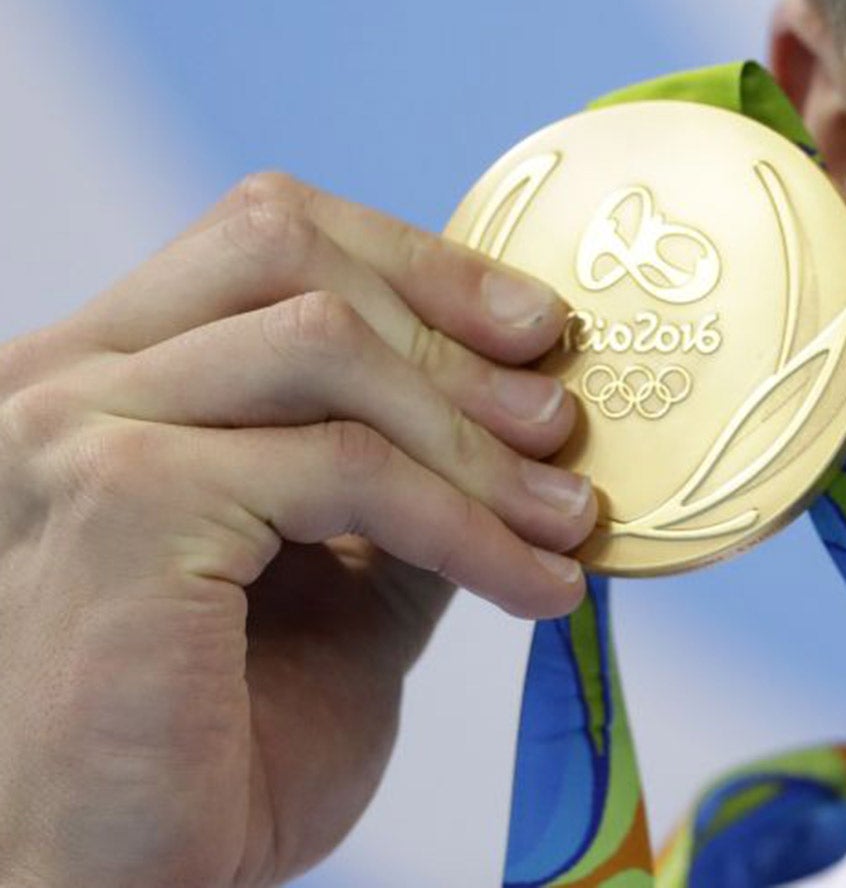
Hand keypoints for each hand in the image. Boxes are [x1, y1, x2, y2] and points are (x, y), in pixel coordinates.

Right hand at [0, 173, 595, 887]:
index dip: (418, 260)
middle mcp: (69, 378)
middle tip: (562, 418)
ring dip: (474, 433)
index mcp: (108, 371)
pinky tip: (534, 587)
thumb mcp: (338, 571)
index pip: (267, 232)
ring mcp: (81, 430)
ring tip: (565, 516)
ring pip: (329, 349)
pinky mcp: (125, 503)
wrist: (124, 884)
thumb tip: (534, 395)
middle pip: (288, 250)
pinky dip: (466, 523)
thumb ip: (399, 468)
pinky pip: (344, 468)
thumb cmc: (219, 741)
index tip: (534, 325)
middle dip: (453, 324)